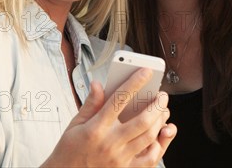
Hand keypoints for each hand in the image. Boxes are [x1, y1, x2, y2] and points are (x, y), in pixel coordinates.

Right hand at [42, 68, 176, 166]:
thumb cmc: (69, 151)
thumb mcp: (75, 125)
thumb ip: (90, 104)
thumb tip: (98, 84)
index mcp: (96, 129)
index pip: (119, 99)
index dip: (135, 83)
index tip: (146, 72)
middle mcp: (110, 143)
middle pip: (142, 120)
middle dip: (157, 105)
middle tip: (162, 95)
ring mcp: (119, 159)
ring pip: (149, 137)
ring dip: (160, 121)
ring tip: (163, 111)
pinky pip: (150, 159)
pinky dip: (158, 145)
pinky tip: (158, 135)